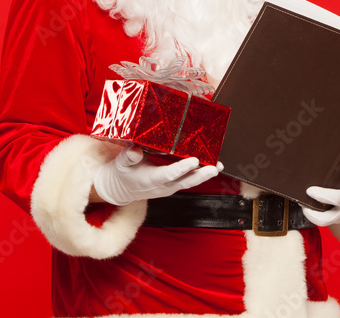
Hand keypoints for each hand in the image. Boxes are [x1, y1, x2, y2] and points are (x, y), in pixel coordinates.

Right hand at [92, 145, 221, 205]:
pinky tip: (210, 165)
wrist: (122, 189)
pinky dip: (199, 173)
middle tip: (215, 167)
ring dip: (205, 175)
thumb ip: (128, 156)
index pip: (169, 174)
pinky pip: (188, 180)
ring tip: (218, 166)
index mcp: (151, 179)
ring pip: (190, 182)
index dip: (182, 168)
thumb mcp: (121, 163)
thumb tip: (135, 150)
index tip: (194, 160)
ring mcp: (170, 187)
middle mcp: (163, 185)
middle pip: (186, 181)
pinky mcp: (173, 185)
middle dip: (202, 175)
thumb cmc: (123, 172)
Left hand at [301, 153, 339, 226]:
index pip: (337, 200)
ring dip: (310, 214)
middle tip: (301, 201)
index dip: (323, 196)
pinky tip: (306, 206)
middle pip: (327, 218)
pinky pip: (323, 221)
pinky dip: (313, 215)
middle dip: (312, 212)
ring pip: (323, 222)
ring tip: (302, 202)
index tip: (310, 190)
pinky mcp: (335, 219)